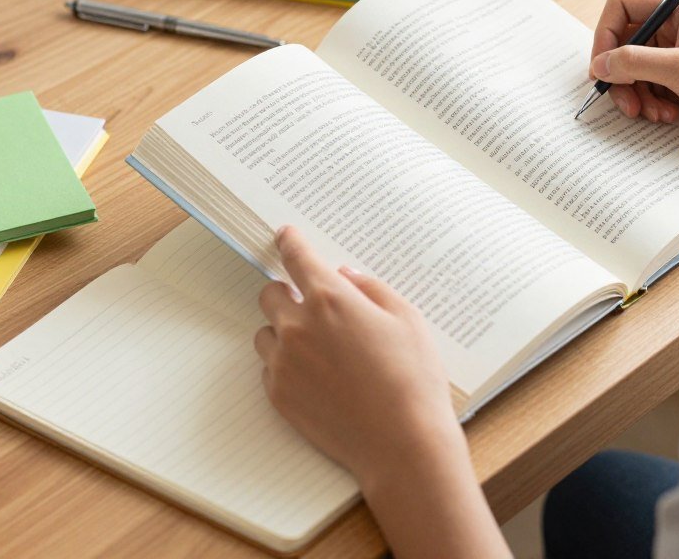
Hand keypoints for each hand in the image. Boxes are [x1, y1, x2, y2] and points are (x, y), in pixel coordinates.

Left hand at [253, 227, 462, 484]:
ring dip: (284, 331)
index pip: (297, 258)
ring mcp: (284, 363)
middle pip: (269, 294)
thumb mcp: (406, 320)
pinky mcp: (279, 395)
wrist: (402, 443)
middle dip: (288, 293)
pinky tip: (320, 377)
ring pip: (266, 332)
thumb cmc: (413, 379)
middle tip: (315, 306)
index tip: (285, 235)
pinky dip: (287, 365)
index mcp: (331, 300)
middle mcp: (298, 327)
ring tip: (321, 349)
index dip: (290, 242)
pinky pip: (270, 368)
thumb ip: (371, 289)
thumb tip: (345, 276)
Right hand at [590, 0, 678, 156]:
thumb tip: (599, 64)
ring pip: (633, 70)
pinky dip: (649, 104)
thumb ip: (634, 63)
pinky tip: (667, 116)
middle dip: (620, 75)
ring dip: (635, 95)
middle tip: (623, 102)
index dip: (605, 34)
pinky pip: (648, 88)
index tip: (602, 66)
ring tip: (649, 113)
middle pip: (624, 43)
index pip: (622, 6)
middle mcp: (677, 27)